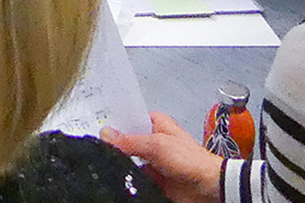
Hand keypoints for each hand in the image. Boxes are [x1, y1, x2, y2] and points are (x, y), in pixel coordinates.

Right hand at [104, 114, 226, 202]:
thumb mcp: (157, 145)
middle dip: (113, 144)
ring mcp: (152, 161)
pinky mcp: (152, 179)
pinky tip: (118, 177)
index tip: (95, 125)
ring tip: (105, 162)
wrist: (209, 188)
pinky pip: (134, 178)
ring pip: (127, 160)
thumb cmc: (193, 161)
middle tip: (98, 146)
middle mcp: (152, 141)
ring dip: (120, 163)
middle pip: (125, 140)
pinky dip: (127, 178)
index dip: (112, 121)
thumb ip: (130, 141)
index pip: (127, 118)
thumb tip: (106, 134)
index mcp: (155, 124)